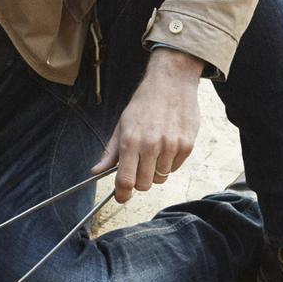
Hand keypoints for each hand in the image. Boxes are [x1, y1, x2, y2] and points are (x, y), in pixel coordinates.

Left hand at [93, 48, 201, 202]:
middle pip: (144, 185)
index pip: (125, 180)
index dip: (122, 194)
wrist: (171, 84)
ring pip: (161, 178)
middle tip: (139, 167)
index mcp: (130, 142)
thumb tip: (96, 171)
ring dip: (156, 171)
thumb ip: (110, 152)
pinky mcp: (187, 146)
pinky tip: (167, 145)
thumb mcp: (121, 126)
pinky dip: (169, 163)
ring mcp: (171, 147)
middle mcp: (151, 146)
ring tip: (154, 150)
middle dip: (139, 181)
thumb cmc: (143, 105)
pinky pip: (175, 168)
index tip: (121, 197)